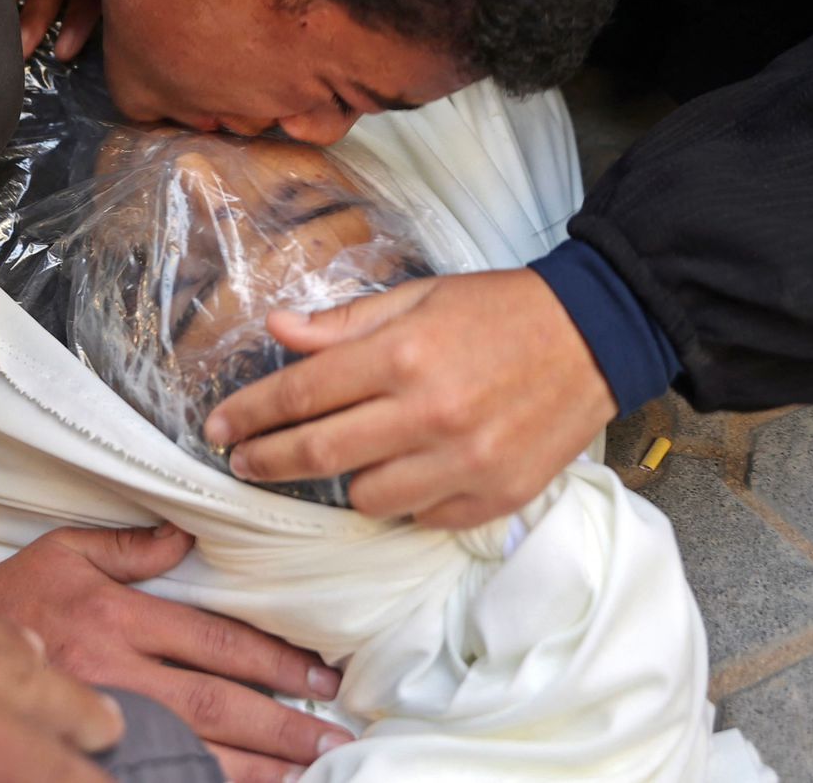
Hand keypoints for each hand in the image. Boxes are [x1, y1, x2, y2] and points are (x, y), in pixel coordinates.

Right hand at [0, 522, 348, 782]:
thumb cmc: (18, 593)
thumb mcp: (68, 550)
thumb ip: (132, 546)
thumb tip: (189, 535)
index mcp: (118, 616)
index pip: (214, 642)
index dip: (273, 661)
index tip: (320, 677)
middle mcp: (116, 671)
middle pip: (216, 705)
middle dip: (281, 724)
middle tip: (332, 737)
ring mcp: (103, 715)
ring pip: (194, 749)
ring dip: (256, 765)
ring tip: (308, 771)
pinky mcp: (90, 744)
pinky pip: (157, 772)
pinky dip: (204, 782)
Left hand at [204, 270, 615, 527]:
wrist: (595, 337)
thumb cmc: (499, 310)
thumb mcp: (419, 296)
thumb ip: (345, 322)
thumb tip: (278, 328)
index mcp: (404, 355)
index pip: (302, 394)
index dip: (250, 414)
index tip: (217, 427)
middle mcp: (429, 413)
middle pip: (319, 454)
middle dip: (267, 460)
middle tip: (241, 460)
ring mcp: (464, 463)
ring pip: (366, 498)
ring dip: (343, 482)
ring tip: (344, 458)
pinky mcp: (494, 497)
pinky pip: (420, 517)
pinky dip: (402, 500)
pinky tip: (404, 472)